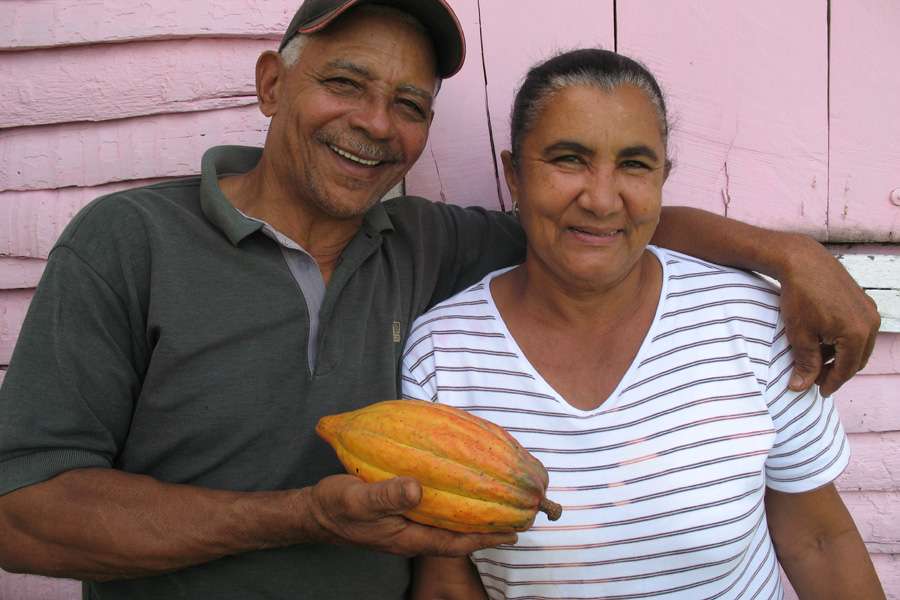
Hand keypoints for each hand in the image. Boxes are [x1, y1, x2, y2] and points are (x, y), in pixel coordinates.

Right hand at [304, 475, 515, 556]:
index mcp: (408, 537)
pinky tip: (462, 482)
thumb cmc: (336, 508)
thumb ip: (387, 495)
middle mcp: (414, 532)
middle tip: (518, 515)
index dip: (484, 538)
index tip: (513, 532)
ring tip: (499, 499)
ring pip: (449, 520)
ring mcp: (409, 522)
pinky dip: (453, 498)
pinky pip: (435, 507)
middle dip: (487, 526)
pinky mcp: (403, 509)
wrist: (316, 511)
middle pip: (458, 533)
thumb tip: (417, 488)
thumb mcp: (358, 499)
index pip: (455, 543)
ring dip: (474, 512)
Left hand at [778, 236, 879, 395]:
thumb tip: (800, 388)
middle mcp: (869, 323)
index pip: (846, 370)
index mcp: (856, 335)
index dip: (831, 383)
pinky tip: (823, 341)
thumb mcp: (799, 335)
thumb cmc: (799, 297)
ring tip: (817, 360)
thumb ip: (805, 364)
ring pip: (859, 346)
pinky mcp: (863, 302)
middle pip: (857, 360)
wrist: (803, 261)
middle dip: (837, 372)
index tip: (818, 392)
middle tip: (816, 380)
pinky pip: (858, 330)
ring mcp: (869, 311)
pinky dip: (843, 341)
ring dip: (840, 357)